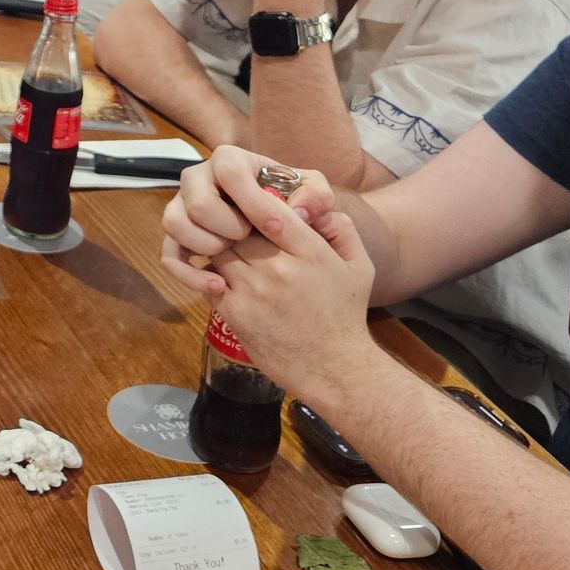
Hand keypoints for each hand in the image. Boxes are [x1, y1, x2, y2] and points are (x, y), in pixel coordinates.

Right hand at [161, 144, 335, 294]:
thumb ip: (316, 196)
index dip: (251, 200)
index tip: (276, 227)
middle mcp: (199, 179)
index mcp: (230, 162)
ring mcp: (183, 207)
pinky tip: (217, 286)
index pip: (229, 170)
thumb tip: (299, 211)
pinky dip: (188, 273)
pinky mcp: (177, 238)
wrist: (276, 232)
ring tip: (230, 254)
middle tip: (247, 237)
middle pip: (197, 201)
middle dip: (226, 226)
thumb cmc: (293, 207)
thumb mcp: (314, 197)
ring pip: (174, 223)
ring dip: (205, 244)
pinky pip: (168, 254)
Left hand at [213, 191, 378, 401]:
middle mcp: (278, 268)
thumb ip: (340, 227)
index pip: (270, 209)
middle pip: (237, 227)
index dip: (255, 201)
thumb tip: (311, 205)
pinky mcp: (235, 313)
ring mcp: (253, 291)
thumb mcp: (359, 266)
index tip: (252, 201)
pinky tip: (226, 275)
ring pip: (219, 249)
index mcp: (309, 252)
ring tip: (230, 248)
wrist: (335, 369)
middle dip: (235, 223)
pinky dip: (212, 272)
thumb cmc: (346, 314)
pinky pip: (209, 279)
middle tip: (235, 223)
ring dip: (221, 246)